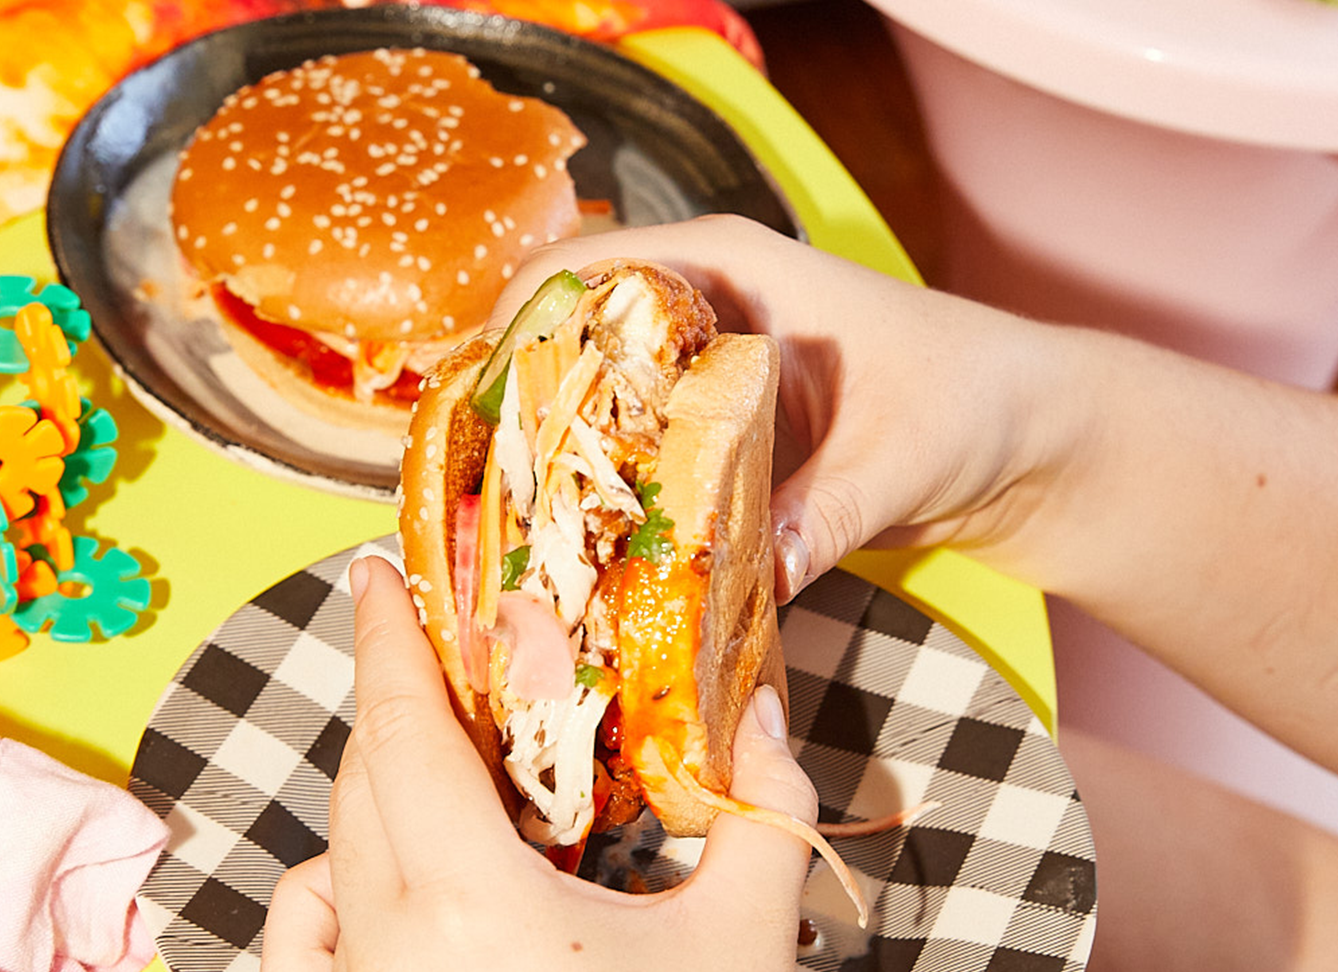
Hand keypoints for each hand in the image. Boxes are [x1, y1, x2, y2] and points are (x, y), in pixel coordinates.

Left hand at [262, 554, 818, 971]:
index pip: (401, 730)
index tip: (377, 571)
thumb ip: (762, 817)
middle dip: (412, 706)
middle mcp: (388, 946)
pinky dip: (331, 892)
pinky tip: (384, 893)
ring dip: (380, 799)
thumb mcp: (739, 948)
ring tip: (458, 791)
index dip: (387, 637)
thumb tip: (769, 716)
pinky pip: (305, 940)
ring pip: (328, 856)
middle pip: (366, 778)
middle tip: (474, 674)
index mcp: (469, 904)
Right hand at [484, 215, 1062, 599]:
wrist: (1022, 438)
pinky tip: (585, 558)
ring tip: (509, 534)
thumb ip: (824, 510)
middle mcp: (702, 312)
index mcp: (732, 266)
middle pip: (574, 341)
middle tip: (479, 491)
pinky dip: (611, 499)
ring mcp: (705, 377)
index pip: (589, 266)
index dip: (517, 321)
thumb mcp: (899, 452)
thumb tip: (751, 577)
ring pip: (599, 404)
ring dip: (557, 462)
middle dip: (520, 407)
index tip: (474, 400)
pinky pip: (641, 459)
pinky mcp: (717, 436)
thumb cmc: (972, 399)